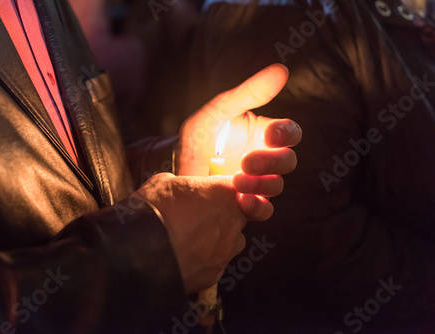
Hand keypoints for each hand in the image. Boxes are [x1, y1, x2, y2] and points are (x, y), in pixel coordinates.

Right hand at [135, 173, 246, 292]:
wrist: (139, 252)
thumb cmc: (153, 210)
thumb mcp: (164, 182)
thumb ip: (184, 184)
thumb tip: (183, 190)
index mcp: (224, 194)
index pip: (241, 186)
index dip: (226, 188)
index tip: (213, 190)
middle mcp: (233, 223)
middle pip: (239, 216)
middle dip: (223, 214)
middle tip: (198, 215)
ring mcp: (225, 251)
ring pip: (231, 242)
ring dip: (218, 238)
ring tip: (191, 238)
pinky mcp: (214, 275)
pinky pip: (215, 264)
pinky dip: (204, 260)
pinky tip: (183, 256)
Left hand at [177, 64, 301, 219]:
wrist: (174, 172)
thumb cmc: (197, 139)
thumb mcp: (217, 112)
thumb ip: (247, 93)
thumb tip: (282, 70)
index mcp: (262, 134)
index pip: (290, 132)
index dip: (287, 134)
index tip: (271, 135)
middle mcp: (264, 159)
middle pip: (288, 161)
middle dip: (271, 162)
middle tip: (247, 162)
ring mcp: (256, 183)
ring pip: (277, 185)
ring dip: (261, 184)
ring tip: (236, 182)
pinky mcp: (245, 204)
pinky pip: (264, 210)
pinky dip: (257, 207)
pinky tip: (242, 202)